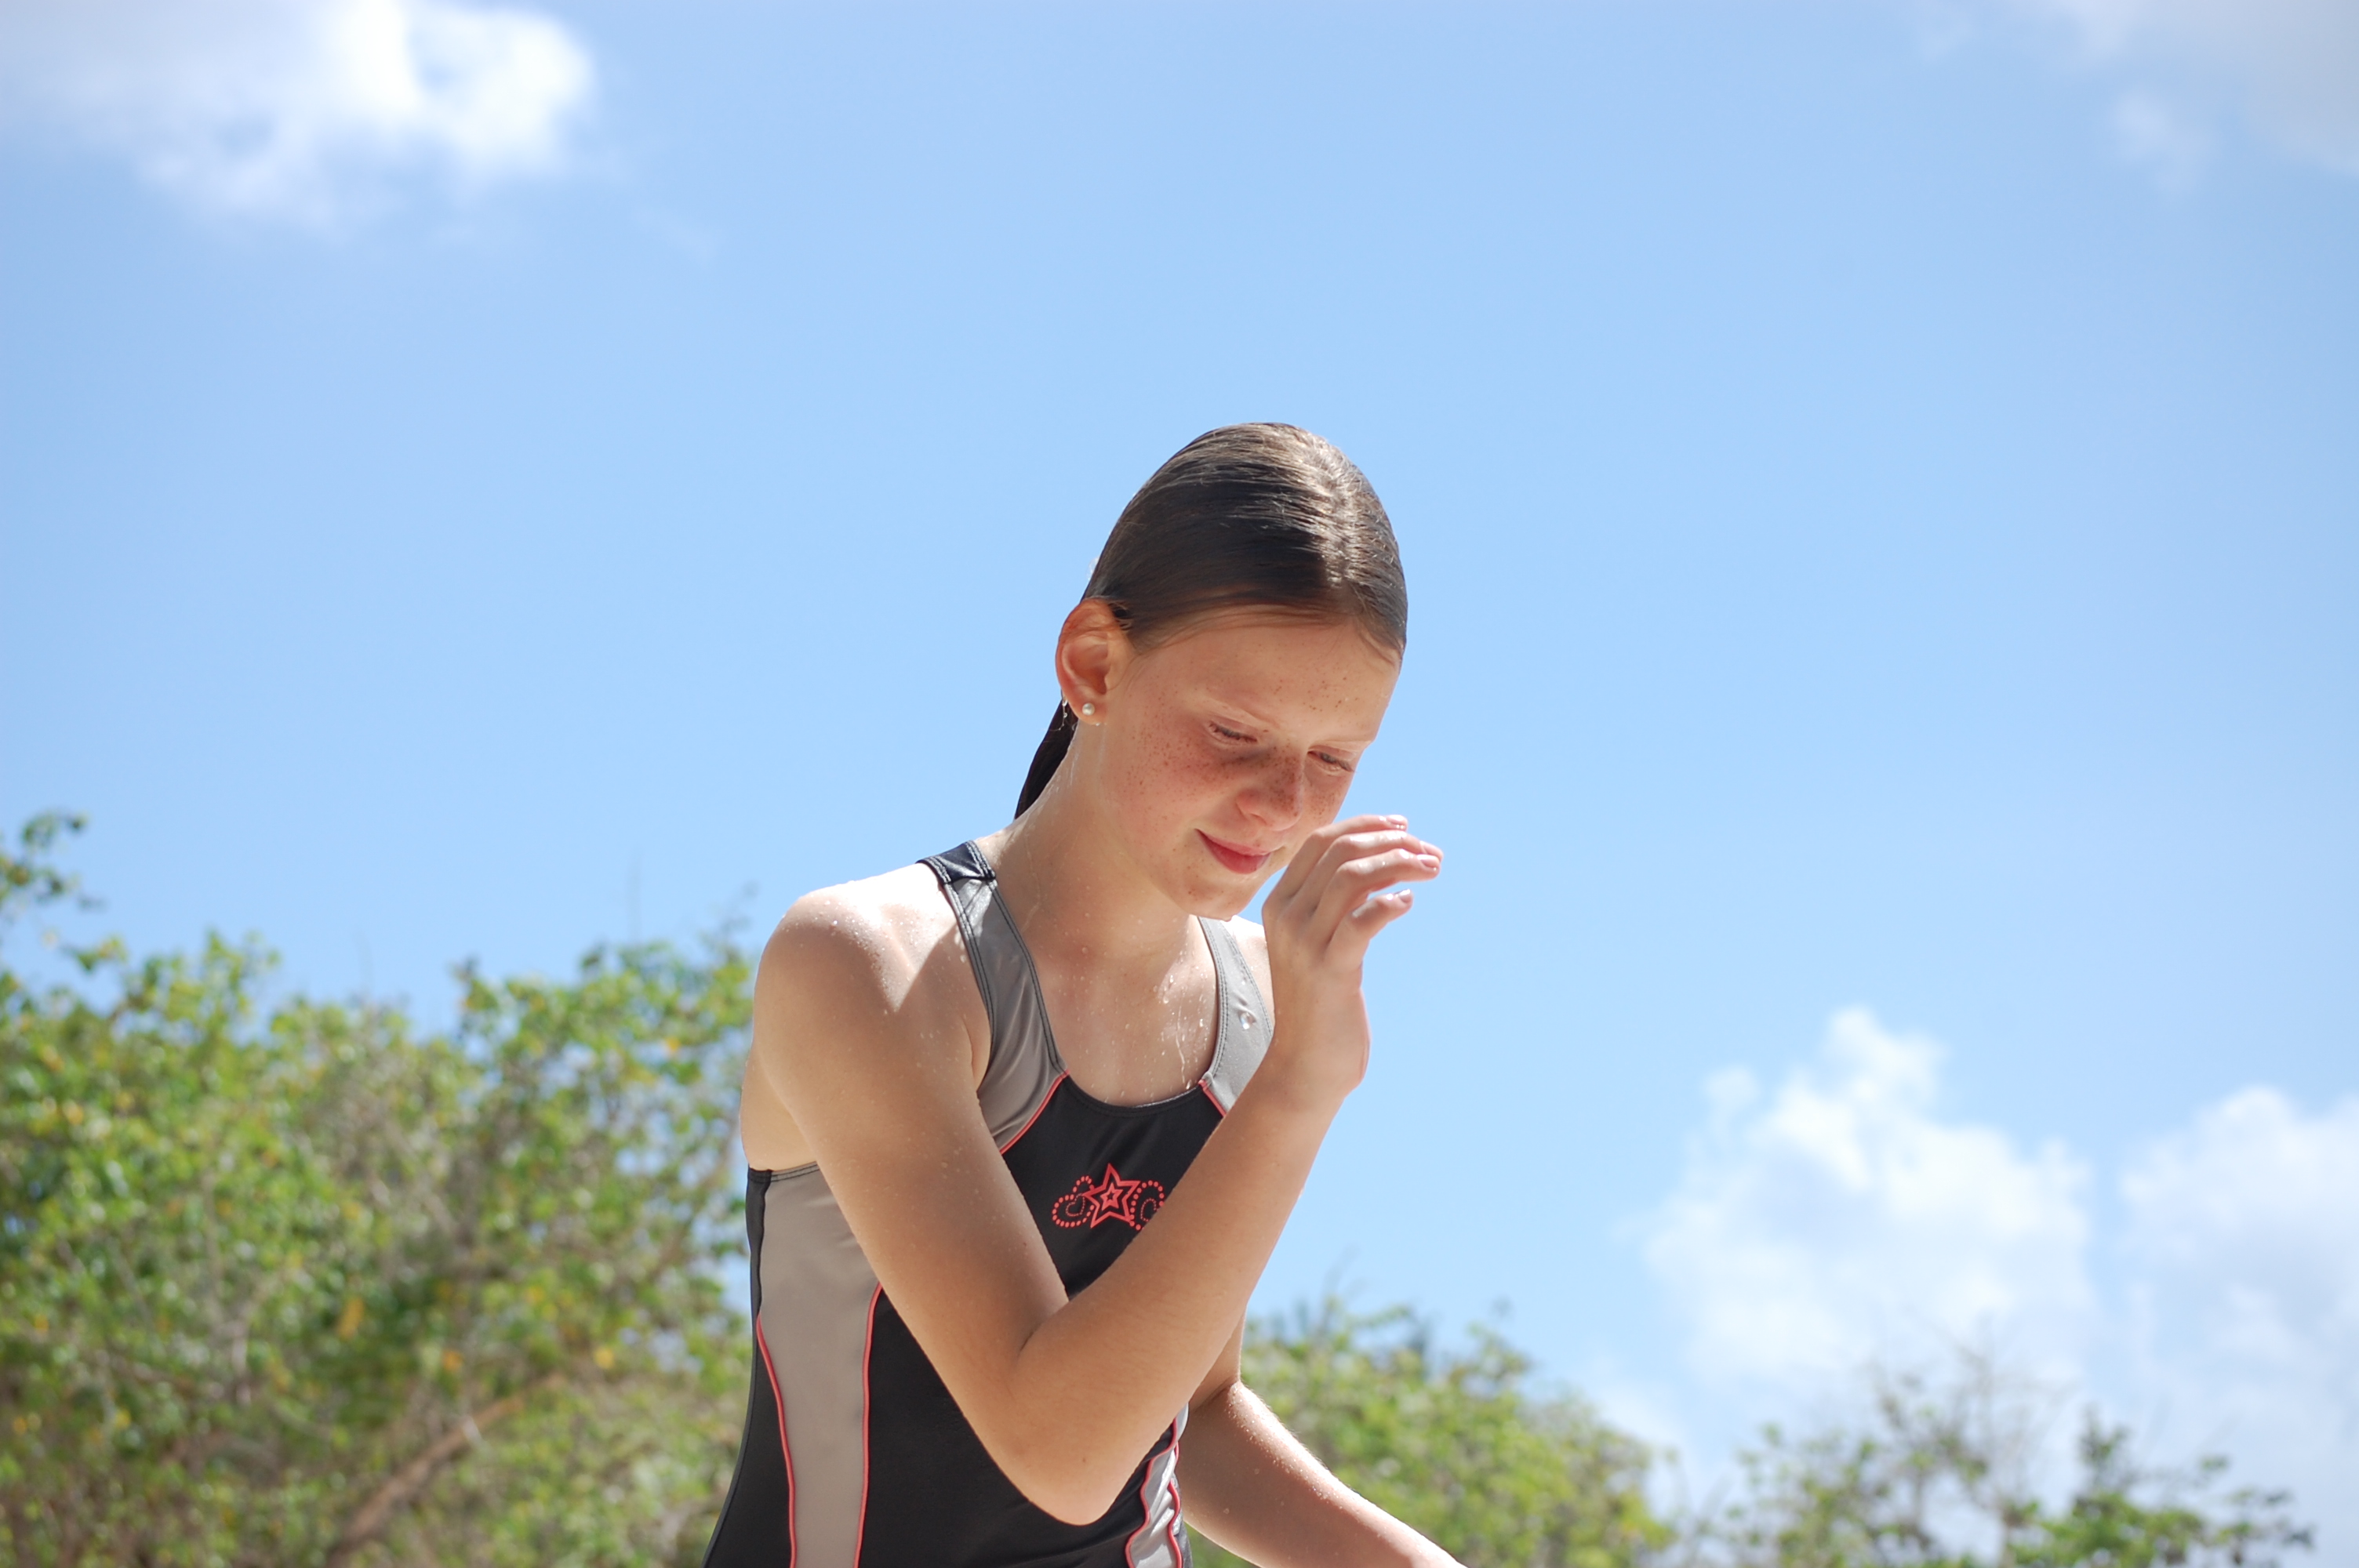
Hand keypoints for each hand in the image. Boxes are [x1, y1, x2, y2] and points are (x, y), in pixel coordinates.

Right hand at [1256, 814, 1440, 1107]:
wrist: (1304, 1065)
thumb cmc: (1320, 1002)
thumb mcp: (1321, 942)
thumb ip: (1340, 903)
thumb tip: (1384, 865)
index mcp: (1279, 901)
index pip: (1320, 840)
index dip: (1364, 825)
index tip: (1403, 826)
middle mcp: (1286, 915)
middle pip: (1340, 851)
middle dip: (1391, 842)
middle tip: (1429, 852)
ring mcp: (1305, 942)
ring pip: (1353, 876)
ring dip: (1399, 864)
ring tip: (1432, 868)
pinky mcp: (1330, 969)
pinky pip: (1363, 920)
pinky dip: (1390, 903)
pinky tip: (1409, 902)